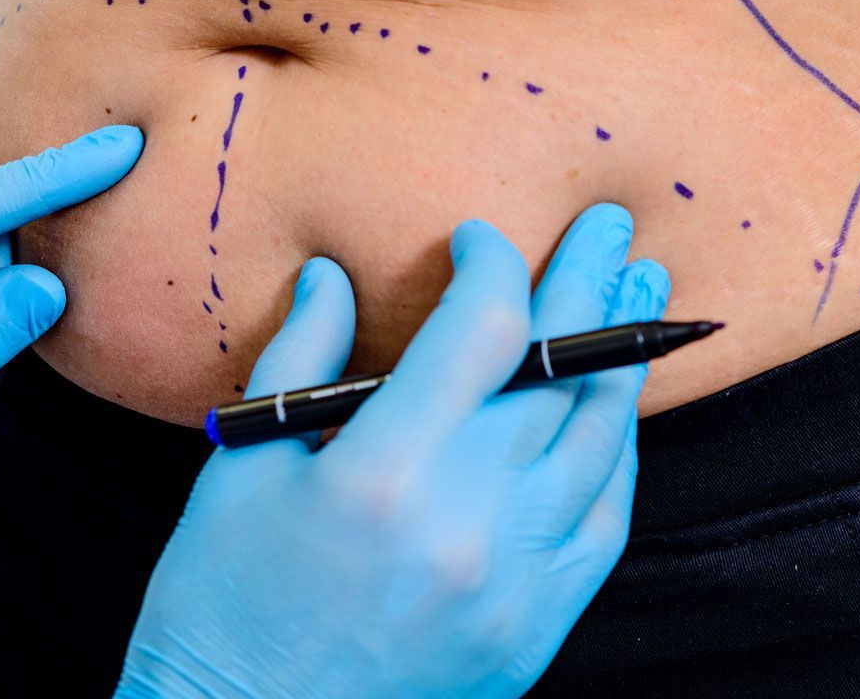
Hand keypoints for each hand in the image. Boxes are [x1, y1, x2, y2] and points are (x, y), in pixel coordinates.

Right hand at [117, 205, 667, 698]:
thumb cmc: (220, 602)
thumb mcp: (243, 466)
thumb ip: (300, 357)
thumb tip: (332, 276)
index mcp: (384, 470)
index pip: (481, 330)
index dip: (493, 265)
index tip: (480, 239)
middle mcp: (468, 519)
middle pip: (559, 375)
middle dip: (588, 287)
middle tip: (613, 229)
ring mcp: (514, 581)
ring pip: (600, 445)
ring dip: (622, 364)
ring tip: (639, 299)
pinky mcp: (533, 629)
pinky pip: (603, 523)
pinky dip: (617, 457)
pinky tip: (617, 415)